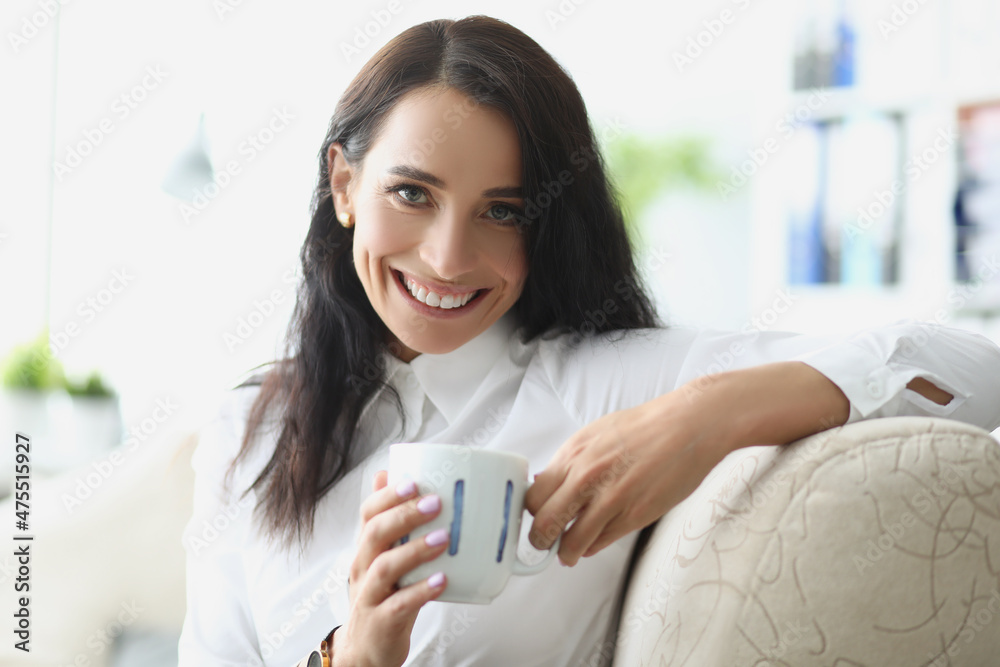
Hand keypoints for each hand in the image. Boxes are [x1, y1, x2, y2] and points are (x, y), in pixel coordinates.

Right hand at [333, 471, 448, 666]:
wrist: (364, 649)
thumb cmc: (382, 595)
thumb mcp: (383, 557)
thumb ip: (390, 521)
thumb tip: (389, 474)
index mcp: (366, 548)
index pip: (368, 513)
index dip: (388, 495)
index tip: (413, 480)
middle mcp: (363, 568)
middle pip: (374, 534)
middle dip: (404, 515)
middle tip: (435, 502)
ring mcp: (369, 595)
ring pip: (385, 567)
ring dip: (415, 550)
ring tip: (443, 538)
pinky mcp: (381, 622)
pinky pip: (399, 604)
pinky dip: (421, 591)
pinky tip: (442, 580)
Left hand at [524, 387, 730, 566]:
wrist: (686, 428)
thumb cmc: (643, 427)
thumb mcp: (594, 434)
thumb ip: (569, 461)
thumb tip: (545, 483)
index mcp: (574, 455)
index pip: (534, 497)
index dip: (532, 512)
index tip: (536, 516)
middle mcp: (586, 479)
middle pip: (545, 524)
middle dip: (540, 540)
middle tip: (543, 542)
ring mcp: (610, 501)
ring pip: (572, 543)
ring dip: (565, 553)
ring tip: (567, 553)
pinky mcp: (634, 517)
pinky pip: (600, 544)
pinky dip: (592, 547)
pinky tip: (592, 543)